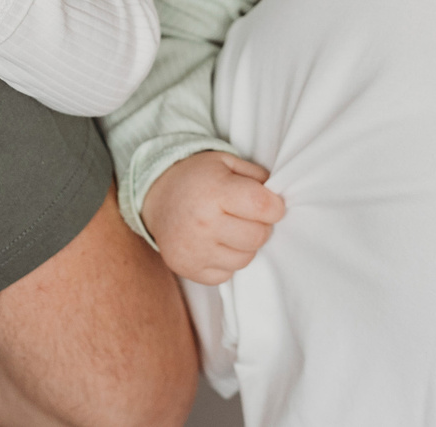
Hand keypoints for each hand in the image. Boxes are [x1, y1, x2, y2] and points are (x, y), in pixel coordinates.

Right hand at [140, 151, 285, 285]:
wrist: (156, 196)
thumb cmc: (197, 177)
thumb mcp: (226, 161)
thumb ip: (257, 177)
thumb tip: (280, 199)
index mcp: (215, 192)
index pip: (264, 207)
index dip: (275, 207)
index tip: (270, 204)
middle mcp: (203, 223)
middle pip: (258, 237)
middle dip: (261, 226)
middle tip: (248, 216)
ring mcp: (194, 250)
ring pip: (245, 259)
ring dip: (245, 246)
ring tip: (231, 229)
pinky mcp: (188, 269)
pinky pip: (226, 275)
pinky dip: (226, 261)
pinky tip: (216, 243)